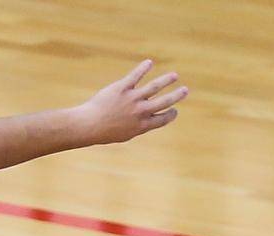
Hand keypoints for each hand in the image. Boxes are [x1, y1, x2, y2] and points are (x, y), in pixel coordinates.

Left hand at [74, 59, 188, 143]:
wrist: (88, 125)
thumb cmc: (103, 132)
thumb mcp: (122, 134)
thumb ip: (135, 127)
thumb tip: (143, 124)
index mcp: (142, 125)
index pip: (163, 119)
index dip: (171, 114)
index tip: (174, 110)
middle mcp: (141, 111)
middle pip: (164, 102)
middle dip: (177, 96)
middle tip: (185, 90)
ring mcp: (133, 99)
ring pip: (155, 86)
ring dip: (167, 80)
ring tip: (174, 76)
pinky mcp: (122, 88)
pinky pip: (136, 75)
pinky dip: (143, 68)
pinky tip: (149, 63)